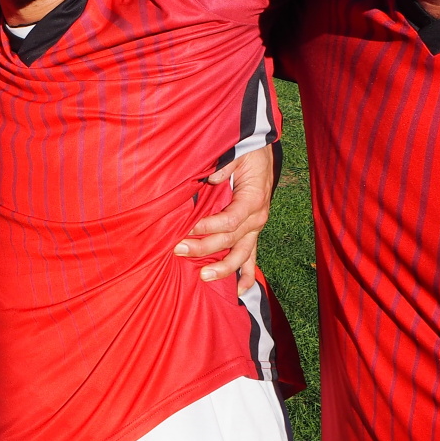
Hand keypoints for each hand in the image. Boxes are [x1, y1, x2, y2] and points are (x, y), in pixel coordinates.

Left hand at [175, 145, 272, 293]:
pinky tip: (238, 291)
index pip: (230, 221)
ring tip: (203, 277)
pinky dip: (246, 275)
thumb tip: (213, 178)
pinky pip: (251, 257)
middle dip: (204, 248)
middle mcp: (257, 218)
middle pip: (231, 239)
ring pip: (241, 254)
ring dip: (223, 267)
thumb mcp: (238, 151)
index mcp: (253, 200)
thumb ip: (226, 165)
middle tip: (179, 250)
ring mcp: (255, 227)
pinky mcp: (252, 231)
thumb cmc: (246, 150)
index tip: (188, 228)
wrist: (260, 149)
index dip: (209, 227)